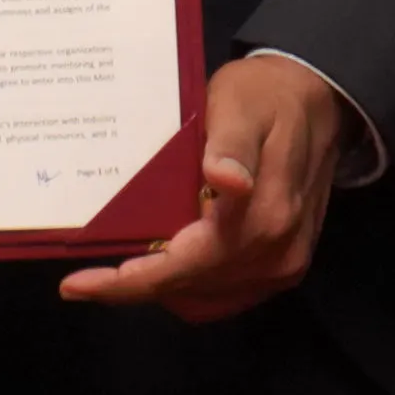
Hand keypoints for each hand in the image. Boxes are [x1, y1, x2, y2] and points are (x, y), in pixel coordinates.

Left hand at [61, 55, 348, 318]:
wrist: (318, 103)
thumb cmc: (266, 97)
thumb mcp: (241, 105)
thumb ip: (231, 145)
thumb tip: (227, 181)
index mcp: (263, 215)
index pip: (184, 266)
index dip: (129, 281)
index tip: (77, 285)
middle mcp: (275, 253)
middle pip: (188, 288)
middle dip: (133, 285)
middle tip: (84, 274)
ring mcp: (282, 266)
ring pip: (204, 297)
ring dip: (160, 288)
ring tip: (118, 265)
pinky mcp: (283, 268)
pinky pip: (225, 294)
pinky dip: (188, 287)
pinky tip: (162, 264)